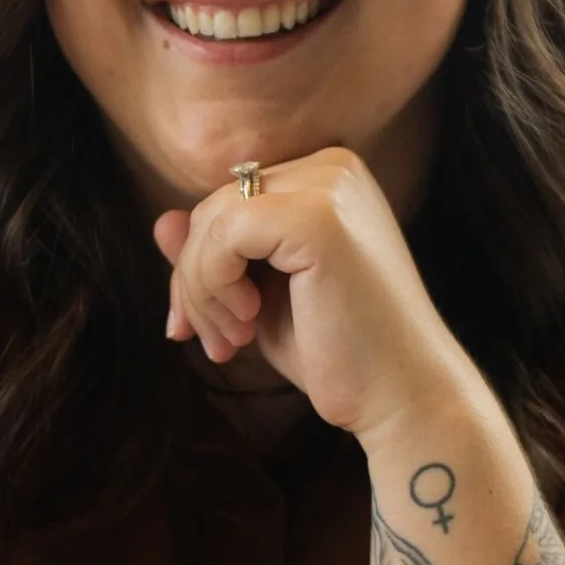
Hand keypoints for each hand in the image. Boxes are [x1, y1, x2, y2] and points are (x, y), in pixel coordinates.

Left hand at [153, 147, 472, 443]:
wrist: (403, 398)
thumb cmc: (339, 352)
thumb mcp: (260, 296)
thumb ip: (216, 256)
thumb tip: (161, 221)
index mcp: (328, 176)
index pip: (229, 202)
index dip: (200, 264)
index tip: (198, 325)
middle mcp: (333, 166)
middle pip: (214, 207)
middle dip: (194, 280)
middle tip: (217, 342)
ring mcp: (328, 186)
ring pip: (210, 221)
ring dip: (201, 291)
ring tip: (232, 341)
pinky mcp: (317, 217)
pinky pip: (222, 236)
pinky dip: (214, 286)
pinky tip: (249, 323)